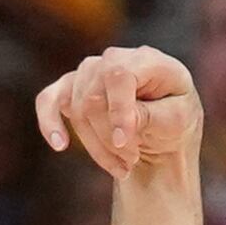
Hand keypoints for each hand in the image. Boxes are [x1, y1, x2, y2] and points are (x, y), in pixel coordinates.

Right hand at [35, 45, 199, 180]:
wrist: (163, 133)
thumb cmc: (175, 122)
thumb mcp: (178, 123)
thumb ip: (152, 117)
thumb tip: (123, 122)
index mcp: (149, 60)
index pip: (119, 75)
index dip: (118, 110)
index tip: (124, 145)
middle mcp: (116, 58)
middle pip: (93, 96)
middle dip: (109, 138)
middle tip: (131, 161)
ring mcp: (92, 71)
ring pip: (77, 108)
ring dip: (96, 146)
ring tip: (122, 166)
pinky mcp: (72, 88)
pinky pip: (48, 99)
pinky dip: (49, 122)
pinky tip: (59, 145)